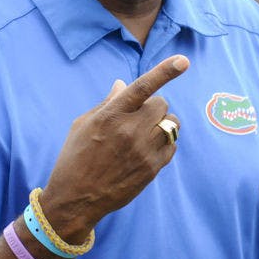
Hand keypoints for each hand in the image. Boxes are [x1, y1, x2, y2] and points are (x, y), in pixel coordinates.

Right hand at [39, 55, 189, 237]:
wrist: (76, 198)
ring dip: (162, 123)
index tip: (183, 61)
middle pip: (161, 104)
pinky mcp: (152, 168)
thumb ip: (107, 103)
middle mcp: (130, 130)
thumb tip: (123, 84)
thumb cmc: (75, 156)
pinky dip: (164, 142)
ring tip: (146, 132)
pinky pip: (172, 145)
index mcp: (110, 115)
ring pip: (171, 123)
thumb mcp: (83, 124)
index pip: (142, 87)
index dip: (164, 71)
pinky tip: (146, 150)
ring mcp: (144, 150)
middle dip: (152, 106)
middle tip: (138, 117)